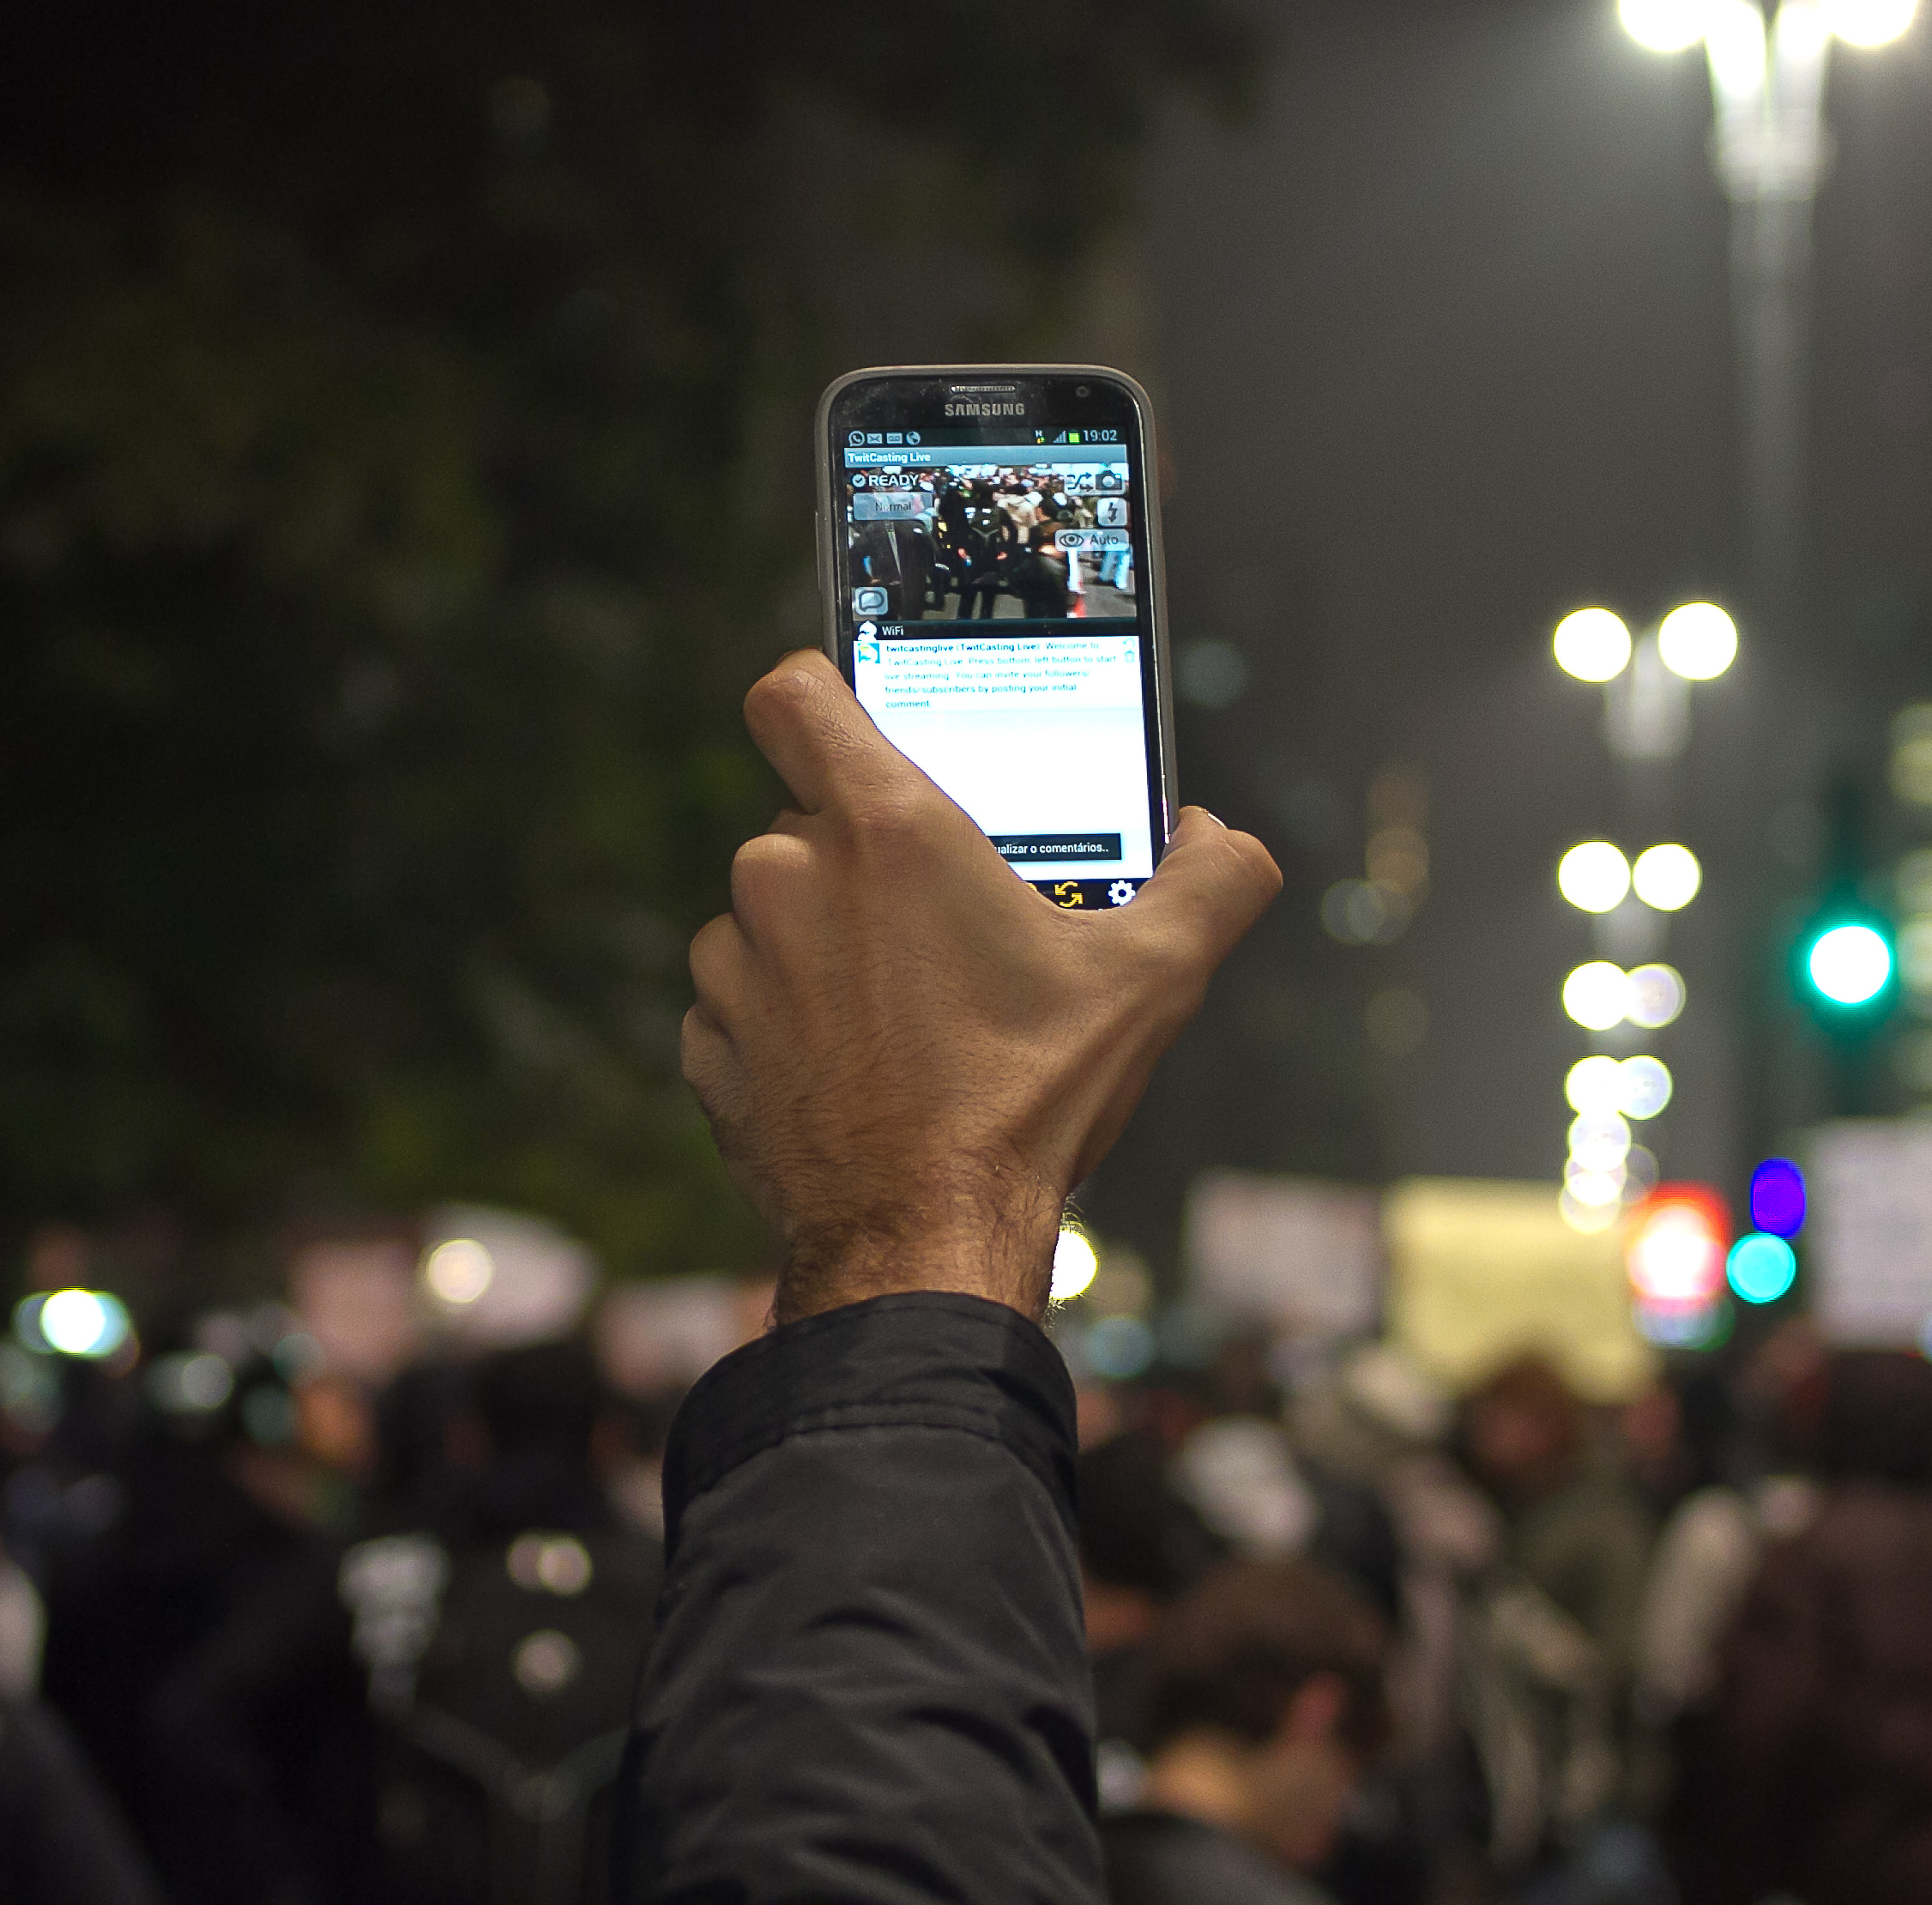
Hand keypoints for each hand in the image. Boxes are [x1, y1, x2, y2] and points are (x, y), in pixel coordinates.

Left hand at [683, 651, 1280, 1324]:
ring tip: (903, 1013)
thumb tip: (1224, 841)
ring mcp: (734, 964)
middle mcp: (786, 878)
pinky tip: (855, 1068)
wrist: (922, 1240)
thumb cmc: (1026, 1102)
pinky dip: (785, 1022)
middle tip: (938, 926)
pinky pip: (741, 1000)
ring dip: (821, 944)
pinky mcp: (707, 1042)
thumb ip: (1212, 883)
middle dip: (863, 859)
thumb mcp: (1153, 981)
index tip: (862, 729)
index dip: (823, 695)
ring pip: (770, 913)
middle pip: (805, 817)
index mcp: (883, 829)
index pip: (795, 692)